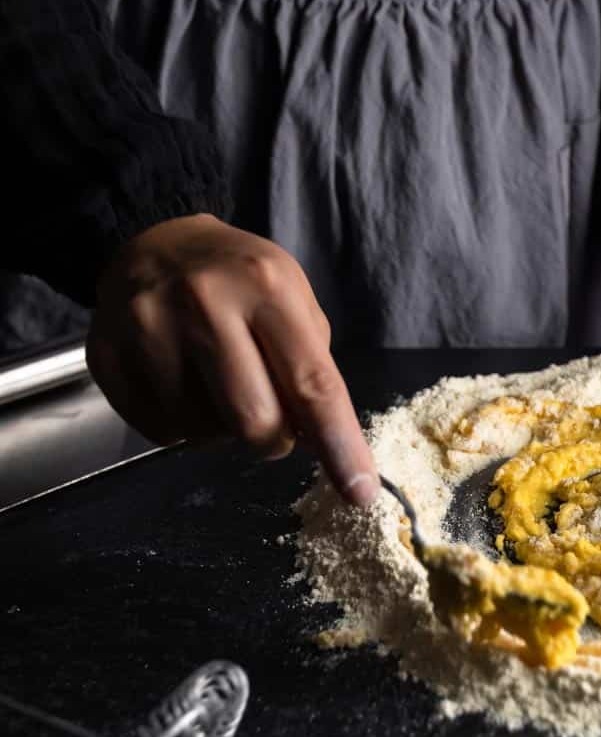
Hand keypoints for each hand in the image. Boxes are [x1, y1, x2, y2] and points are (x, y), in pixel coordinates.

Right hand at [87, 214, 378, 505]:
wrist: (159, 245)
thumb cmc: (243, 284)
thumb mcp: (293, 303)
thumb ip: (311, 371)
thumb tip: (323, 446)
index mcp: (267, 288)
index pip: (311, 383)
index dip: (338, 444)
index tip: (359, 491)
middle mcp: (204, 302)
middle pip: (254, 421)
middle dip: (272, 439)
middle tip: (270, 417)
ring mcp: (147, 326)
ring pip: (203, 434)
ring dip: (222, 431)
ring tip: (219, 387)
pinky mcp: (105, 354)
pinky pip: (159, 433)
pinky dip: (182, 427)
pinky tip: (183, 386)